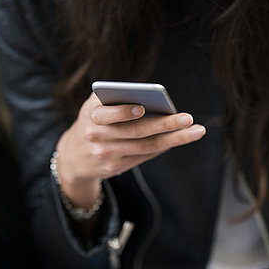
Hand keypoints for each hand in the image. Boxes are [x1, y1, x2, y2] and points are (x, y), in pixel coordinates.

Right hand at [56, 92, 205, 208]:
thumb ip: (116, 100)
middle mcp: (97, 137)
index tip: (143, 108)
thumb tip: (155, 102)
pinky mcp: (115, 168)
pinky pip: (144, 156)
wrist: (73, 156)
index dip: (124, 112)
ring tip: (196, 131)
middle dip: (164, 125)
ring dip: (174, 139)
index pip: (108, 115)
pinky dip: (163, 146)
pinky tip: (180, 138)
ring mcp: (107, 156)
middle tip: (188, 118)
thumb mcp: (95, 107)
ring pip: (145, 146)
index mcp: (91, 117)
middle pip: (136, 132)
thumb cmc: (93, 121)